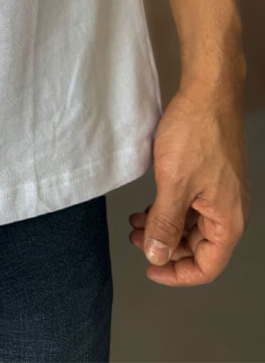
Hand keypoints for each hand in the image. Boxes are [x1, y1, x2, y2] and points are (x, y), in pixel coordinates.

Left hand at [128, 83, 250, 285]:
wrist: (208, 92)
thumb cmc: (197, 132)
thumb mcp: (174, 183)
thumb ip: (165, 223)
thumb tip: (157, 255)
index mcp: (228, 220)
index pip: (207, 266)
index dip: (176, 273)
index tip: (149, 267)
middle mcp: (229, 211)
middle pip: (198, 248)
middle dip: (166, 247)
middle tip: (136, 239)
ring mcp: (220, 193)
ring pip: (192, 226)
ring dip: (164, 227)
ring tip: (137, 222)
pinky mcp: (211, 178)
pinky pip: (191, 205)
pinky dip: (170, 209)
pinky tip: (149, 204)